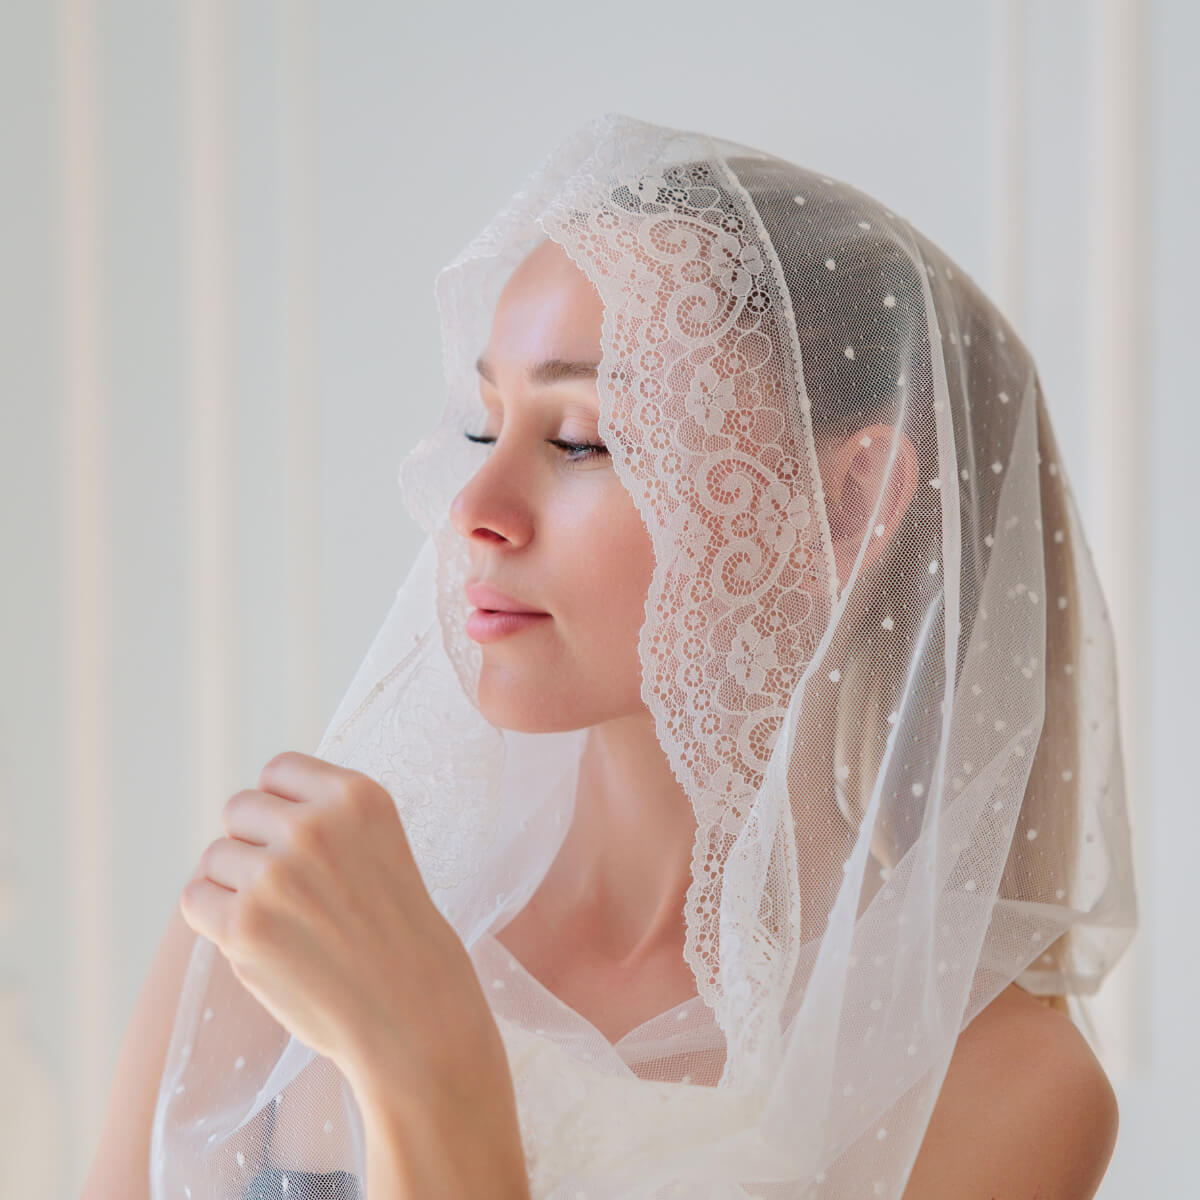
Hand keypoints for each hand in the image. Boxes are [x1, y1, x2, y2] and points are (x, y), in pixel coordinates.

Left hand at [179, 751, 498, 1094]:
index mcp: (358, 797)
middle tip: (288, 892)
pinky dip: (213, 918)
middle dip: (255, 845)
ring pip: (215, 856)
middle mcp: (316, 825)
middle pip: (240, 808)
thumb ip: (328, 821)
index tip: (298, 843)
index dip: (281, 807)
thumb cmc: (399, 936)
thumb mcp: (382, 847)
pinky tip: (253, 940)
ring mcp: (277, 873)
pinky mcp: (244, 923)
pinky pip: (195, 897)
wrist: (415, 1016)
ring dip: (235, 886)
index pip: (280, 770)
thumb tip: (255, 813)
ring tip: (278, 922)